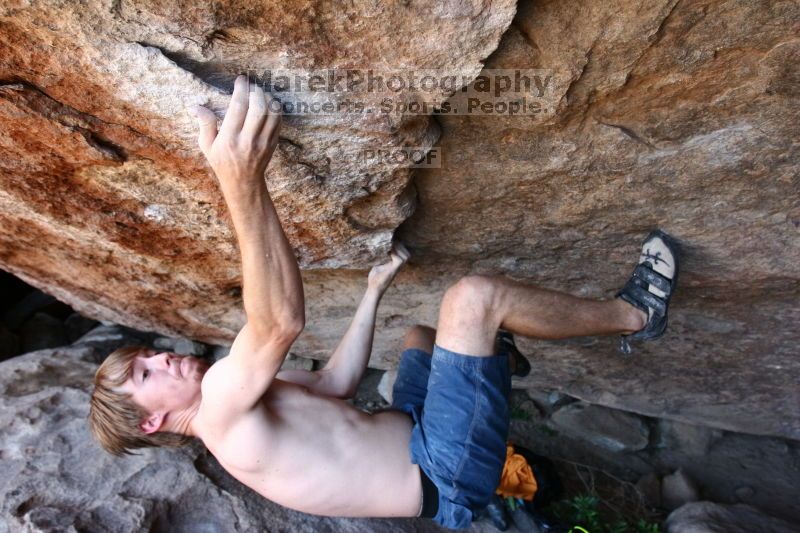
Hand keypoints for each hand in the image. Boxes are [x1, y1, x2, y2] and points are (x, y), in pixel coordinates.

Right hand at [193, 75, 280, 196]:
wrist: (243, 182)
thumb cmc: (222, 162)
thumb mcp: (207, 146)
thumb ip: (205, 124)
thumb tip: (196, 106)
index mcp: (229, 139)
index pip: (238, 108)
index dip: (241, 89)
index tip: (241, 79)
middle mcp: (248, 140)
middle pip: (258, 108)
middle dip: (256, 91)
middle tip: (251, 86)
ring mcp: (263, 142)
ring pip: (272, 114)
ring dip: (268, 99)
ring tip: (260, 94)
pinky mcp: (272, 143)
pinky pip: (278, 122)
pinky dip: (275, 109)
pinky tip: (268, 104)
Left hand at [367, 242, 410, 294]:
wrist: (374, 289)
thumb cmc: (375, 279)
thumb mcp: (378, 265)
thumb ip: (381, 258)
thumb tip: (377, 250)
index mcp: (396, 264)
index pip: (404, 254)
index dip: (401, 246)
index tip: (394, 239)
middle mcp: (398, 267)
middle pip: (407, 254)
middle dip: (401, 246)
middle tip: (393, 240)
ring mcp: (396, 269)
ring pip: (405, 257)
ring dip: (399, 249)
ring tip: (391, 244)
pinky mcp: (393, 271)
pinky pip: (399, 260)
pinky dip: (395, 254)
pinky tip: (388, 251)